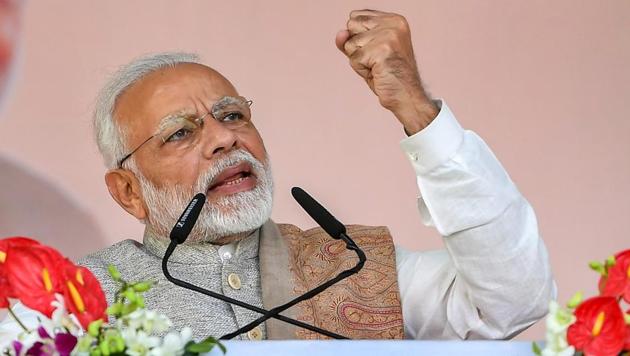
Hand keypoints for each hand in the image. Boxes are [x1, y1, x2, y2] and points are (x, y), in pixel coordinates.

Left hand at [336, 10, 437, 134]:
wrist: (406, 96)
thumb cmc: (388, 76)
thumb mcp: (367, 53)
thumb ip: (351, 40)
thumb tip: (340, 34)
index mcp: (393, 20)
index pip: (356, 17)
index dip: (359, 38)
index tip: (376, 51)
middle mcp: (393, 23)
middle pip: (351, 26)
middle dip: (357, 47)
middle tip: (376, 60)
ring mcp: (388, 35)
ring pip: (350, 44)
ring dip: (359, 60)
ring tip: (377, 67)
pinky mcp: (382, 50)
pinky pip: (354, 59)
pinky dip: (361, 70)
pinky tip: (377, 72)